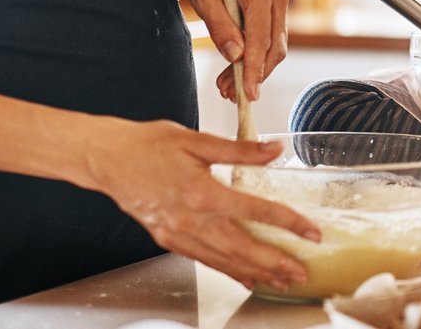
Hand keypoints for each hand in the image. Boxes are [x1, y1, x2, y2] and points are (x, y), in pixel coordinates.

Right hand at [83, 118, 319, 291]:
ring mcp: (179, 234)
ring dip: (256, 272)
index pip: (256, 210)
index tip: (311, 233)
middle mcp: (192, 219)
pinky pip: (205, 261)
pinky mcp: (169, 240)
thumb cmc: (149, 145)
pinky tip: (245, 276)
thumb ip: (239, 150)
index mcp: (202, 191)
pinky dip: (228, 270)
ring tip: (282, 281)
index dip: (288, 223)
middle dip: (276, 263)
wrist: (108, 159)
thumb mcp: (197, 140)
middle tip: (302, 273)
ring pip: (225, 260)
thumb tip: (274, 149)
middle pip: (243, 247)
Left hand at [180, 0, 288, 102]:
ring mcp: (277, 8)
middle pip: (273, 48)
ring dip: (252, 72)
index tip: (248, 92)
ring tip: (227, 89)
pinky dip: (252, 63)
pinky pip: (267, 45)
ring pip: (272, 50)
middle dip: (253, 75)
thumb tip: (236, 56)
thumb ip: (219, 26)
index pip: (262, 36)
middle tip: (230, 95)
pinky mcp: (272, 17)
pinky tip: (234, 77)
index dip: (255, 67)